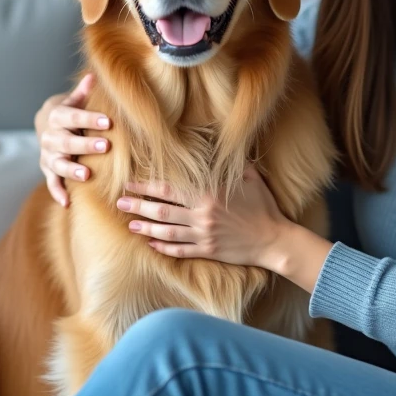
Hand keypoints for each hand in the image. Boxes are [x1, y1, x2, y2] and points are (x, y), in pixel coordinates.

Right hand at [36, 73, 111, 207]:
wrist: (46, 126)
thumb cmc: (69, 113)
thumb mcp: (75, 100)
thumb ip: (84, 92)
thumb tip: (95, 75)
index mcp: (58, 116)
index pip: (73, 117)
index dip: (89, 118)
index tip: (107, 121)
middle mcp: (50, 137)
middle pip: (66, 141)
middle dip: (85, 144)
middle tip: (105, 145)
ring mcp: (48, 155)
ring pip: (58, 163)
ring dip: (71, 169)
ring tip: (86, 174)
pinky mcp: (48, 170)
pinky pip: (52, 182)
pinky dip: (57, 192)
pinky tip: (67, 202)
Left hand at [118, 163, 289, 268]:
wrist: (275, 239)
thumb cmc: (263, 205)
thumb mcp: (250, 177)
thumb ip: (230, 163)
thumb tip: (219, 144)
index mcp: (209, 194)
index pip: (170, 188)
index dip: (147, 185)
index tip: (131, 183)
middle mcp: (202, 215)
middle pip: (161, 210)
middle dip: (138, 205)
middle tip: (120, 203)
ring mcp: (204, 235)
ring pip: (166, 231)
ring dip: (146, 227)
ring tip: (130, 224)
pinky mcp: (208, 251)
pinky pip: (180, 250)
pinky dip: (164, 247)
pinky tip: (152, 244)